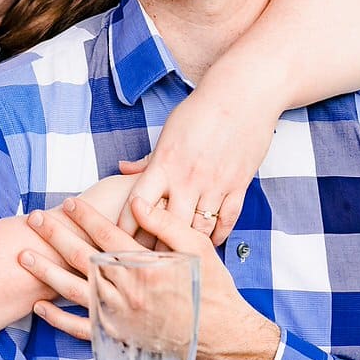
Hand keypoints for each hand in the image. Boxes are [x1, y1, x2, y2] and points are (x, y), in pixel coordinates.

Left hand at [28, 195, 279, 359]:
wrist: (220, 335)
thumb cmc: (210, 288)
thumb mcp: (197, 247)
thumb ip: (165, 223)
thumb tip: (137, 201)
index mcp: (145, 265)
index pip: (106, 235)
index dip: (86, 217)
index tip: (69, 203)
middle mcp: (126, 290)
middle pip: (81, 258)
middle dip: (55, 236)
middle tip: (34, 219)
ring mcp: (119, 316)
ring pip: (73, 290)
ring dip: (46, 272)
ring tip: (23, 255)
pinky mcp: (116, 337)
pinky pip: (80, 328)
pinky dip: (58, 318)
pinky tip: (40, 306)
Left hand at [119, 78, 279, 245]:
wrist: (243, 94)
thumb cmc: (201, 110)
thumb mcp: (168, 132)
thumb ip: (148, 159)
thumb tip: (123, 170)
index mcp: (165, 163)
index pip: (137, 203)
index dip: (125, 227)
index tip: (117, 243)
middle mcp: (189, 177)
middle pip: (167, 225)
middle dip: (156, 248)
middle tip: (146, 265)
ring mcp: (216, 183)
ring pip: (199, 228)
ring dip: (188, 246)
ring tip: (176, 261)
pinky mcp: (239, 185)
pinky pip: (227, 220)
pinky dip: (218, 236)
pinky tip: (210, 244)